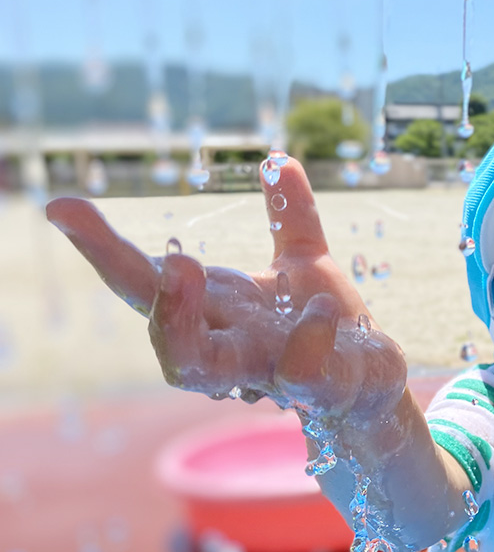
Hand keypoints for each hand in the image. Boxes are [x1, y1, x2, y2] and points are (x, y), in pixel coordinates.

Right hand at [46, 159, 407, 421]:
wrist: (373, 391)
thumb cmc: (329, 331)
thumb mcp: (308, 263)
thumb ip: (292, 216)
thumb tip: (281, 160)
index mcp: (220, 308)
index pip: (148, 281)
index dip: (103, 249)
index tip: (62, 207)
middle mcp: (232, 344)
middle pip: (163, 332)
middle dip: (143, 293)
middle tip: (150, 251)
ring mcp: (271, 371)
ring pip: (202, 368)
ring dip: (181, 323)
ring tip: (184, 266)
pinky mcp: (322, 389)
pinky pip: (302, 374)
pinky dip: (306, 340)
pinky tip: (319, 307)